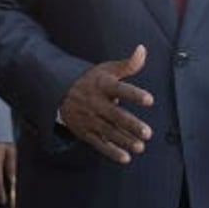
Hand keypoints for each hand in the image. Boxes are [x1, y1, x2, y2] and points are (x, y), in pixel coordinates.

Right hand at [59, 45, 153, 163]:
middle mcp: (95, 103)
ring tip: (140, 146)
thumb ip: (128, 64)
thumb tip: (143, 49)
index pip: (120, 89)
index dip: (134, 94)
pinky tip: (125, 157)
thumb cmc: (92, 80)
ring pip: (108, 131)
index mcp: (103, 85)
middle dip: (130, 124)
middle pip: (115, 115)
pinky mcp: (85, 132)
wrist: (59, 91)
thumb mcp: (107, 69)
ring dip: (124, 140)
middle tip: (148, 133)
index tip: (149, 100)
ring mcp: (89, 118)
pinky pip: (98, 143)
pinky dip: (111, 151)